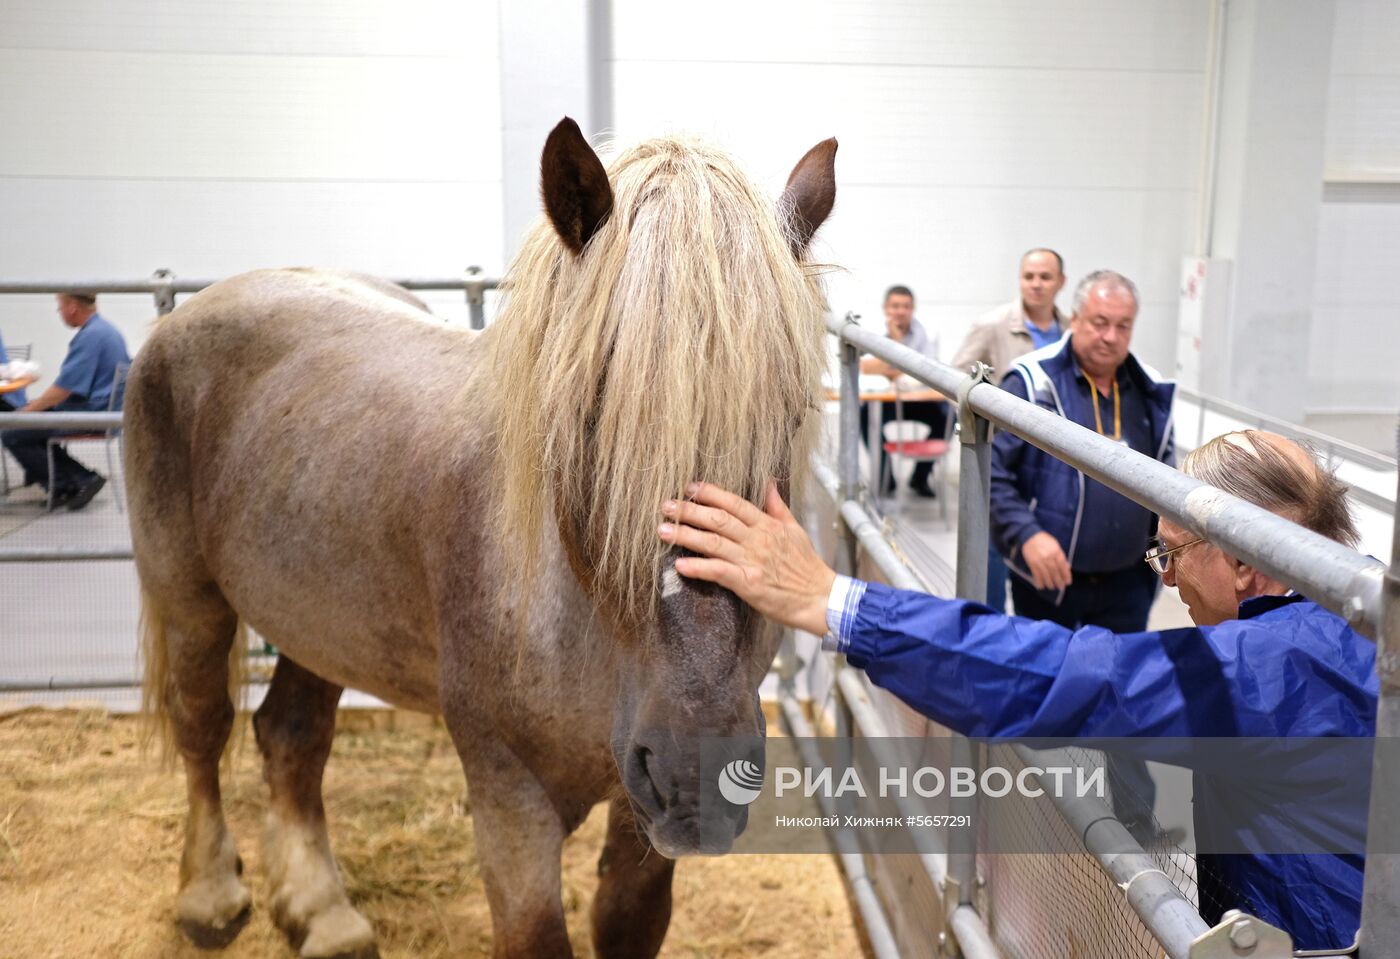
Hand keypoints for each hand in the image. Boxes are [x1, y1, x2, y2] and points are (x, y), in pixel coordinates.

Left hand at [658, 480, 834, 636]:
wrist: (820, 597)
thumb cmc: (806, 566)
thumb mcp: (795, 529)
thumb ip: (777, 506)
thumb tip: (769, 482)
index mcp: (767, 525)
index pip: (734, 503)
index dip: (710, 493)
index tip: (689, 488)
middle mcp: (757, 540)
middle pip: (718, 519)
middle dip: (689, 511)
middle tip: (666, 506)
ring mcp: (752, 561)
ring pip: (713, 543)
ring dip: (685, 536)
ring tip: (663, 531)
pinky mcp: (749, 584)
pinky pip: (719, 572)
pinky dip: (699, 568)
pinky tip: (680, 565)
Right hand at [1020, 531, 1071, 591]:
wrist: (1030, 536)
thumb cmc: (1044, 540)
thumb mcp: (1056, 545)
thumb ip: (1061, 556)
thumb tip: (1067, 567)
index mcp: (1056, 552)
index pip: (1062, 566)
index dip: (1066, 575)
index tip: (1068, 582)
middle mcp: (1048, 557)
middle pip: (1055, 572)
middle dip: (1058, 581)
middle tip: (1061, 587)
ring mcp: (1039, 561)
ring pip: (1046, 575)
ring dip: (1049, 583)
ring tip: (1052, 587)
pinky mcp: (1031, 563)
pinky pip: (1036, 574)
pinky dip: (1038, 581)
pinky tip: (1041, 586)